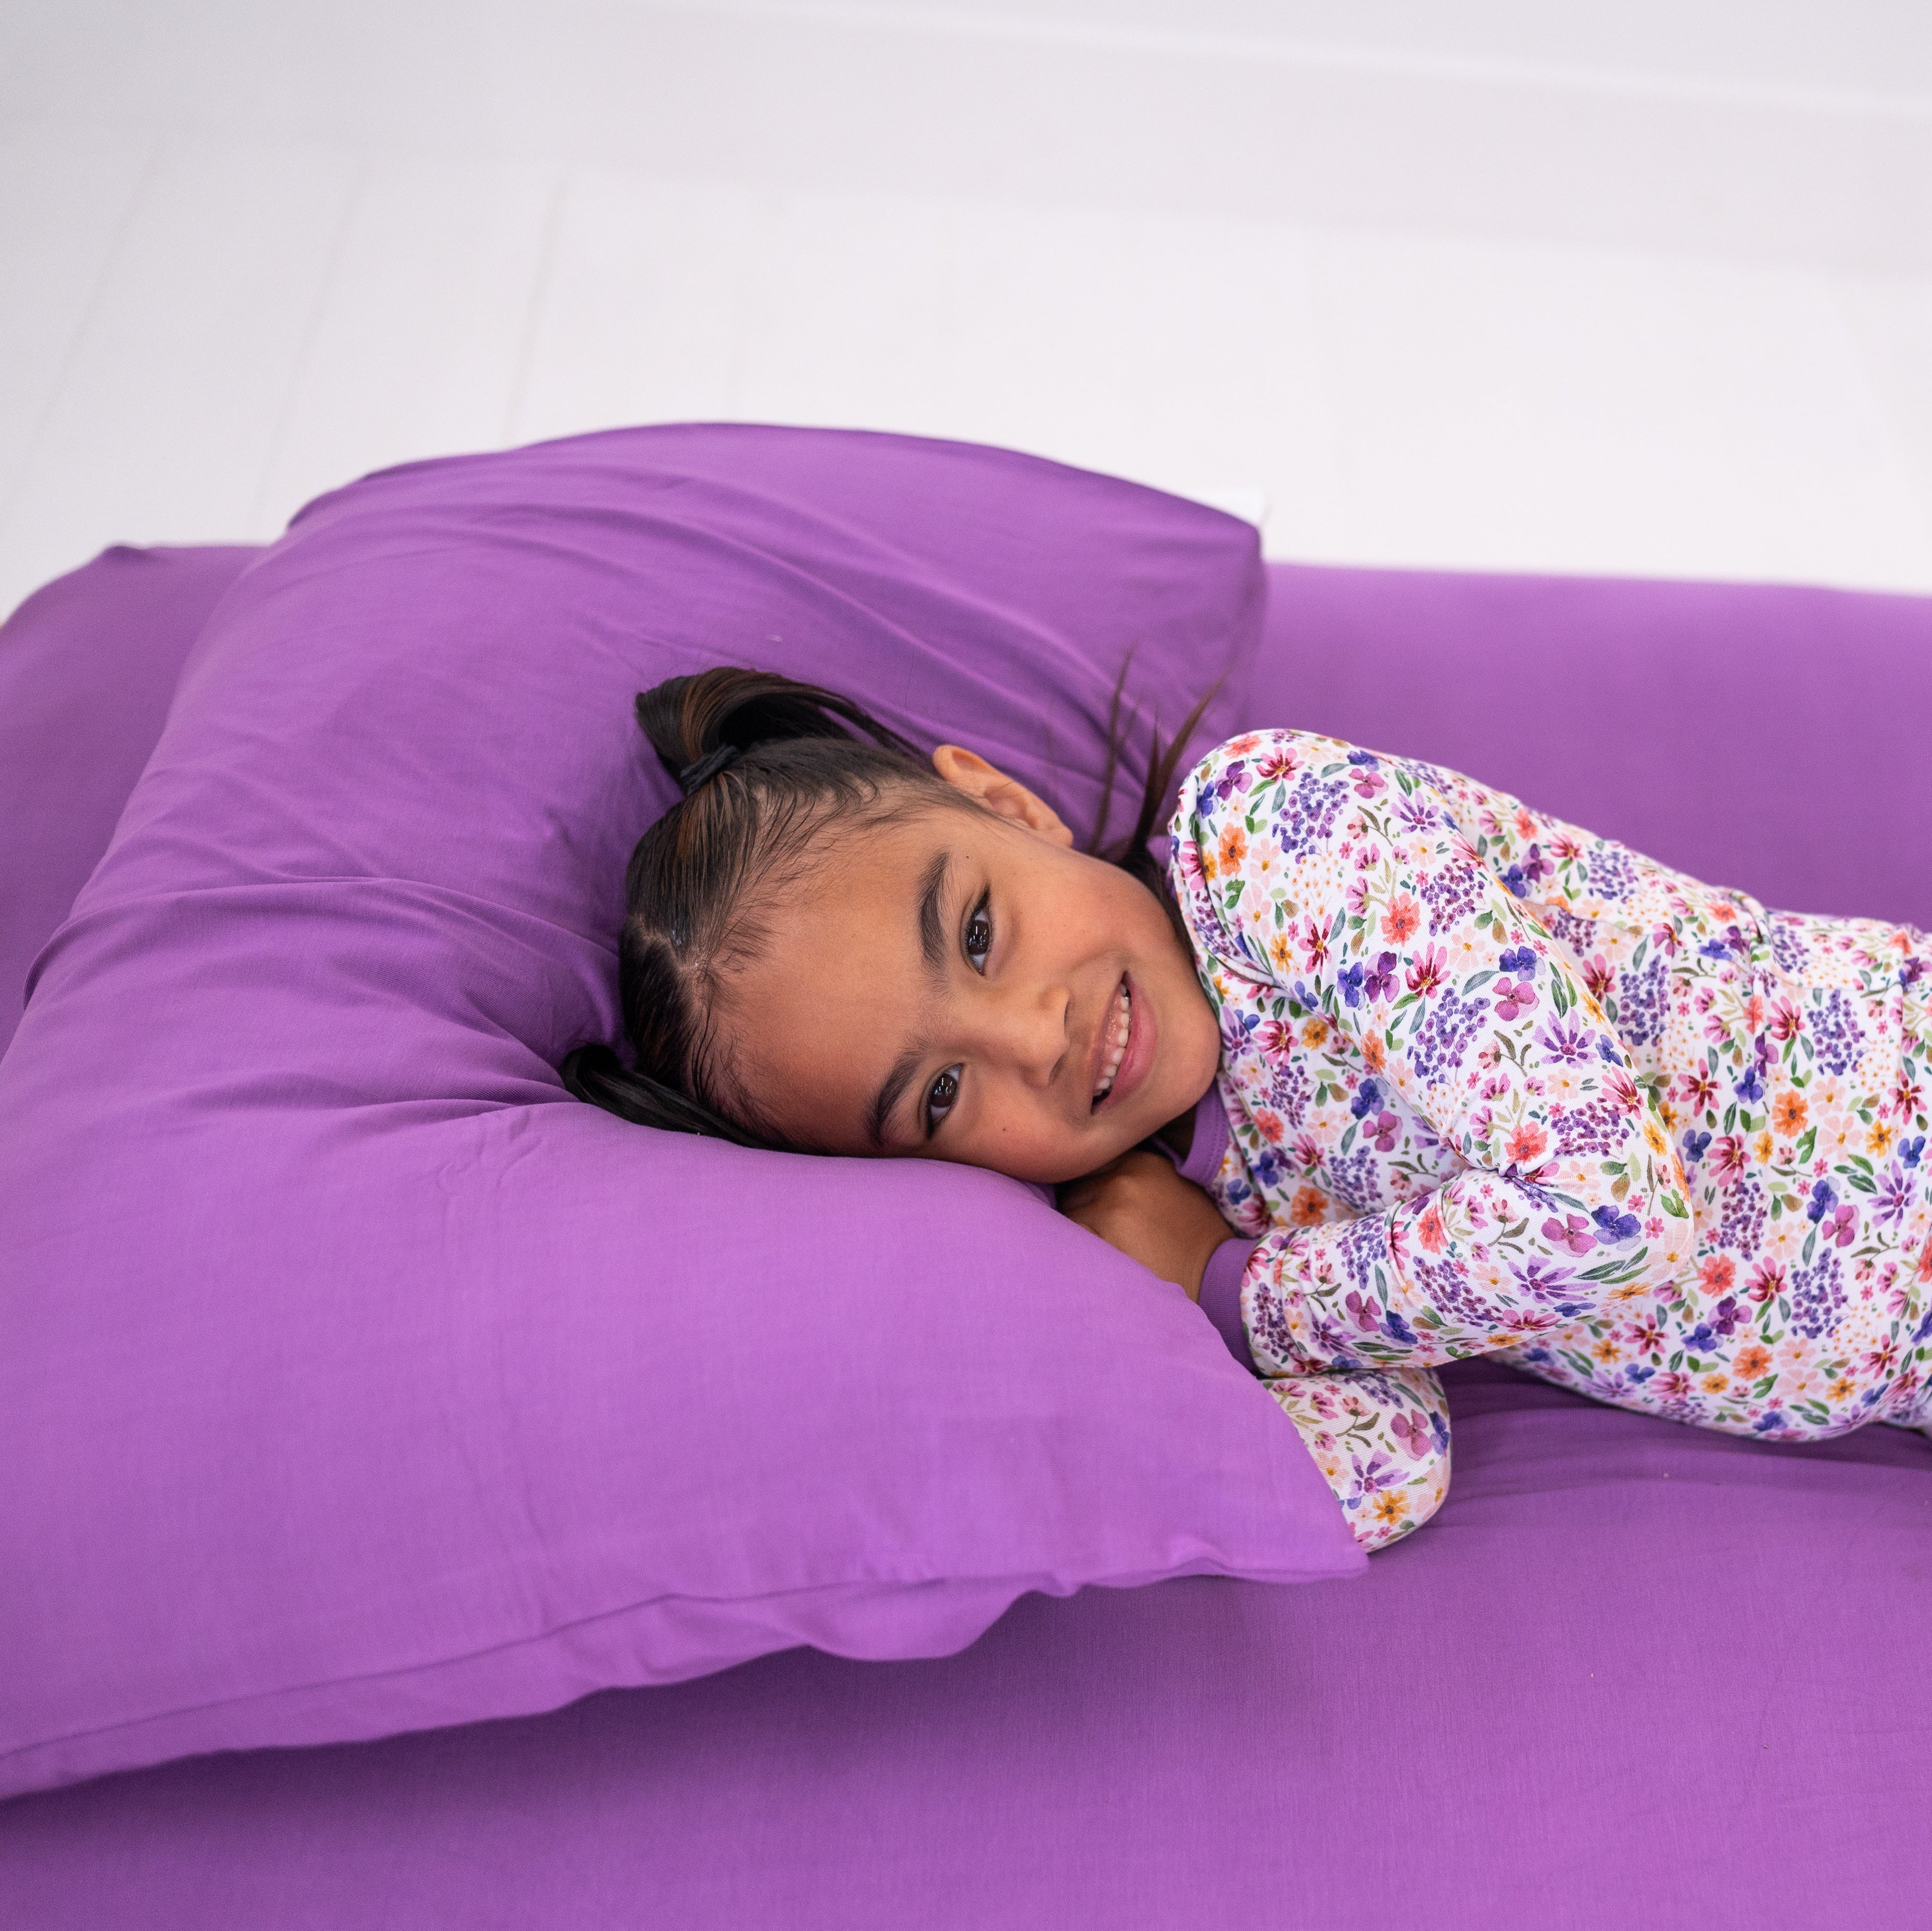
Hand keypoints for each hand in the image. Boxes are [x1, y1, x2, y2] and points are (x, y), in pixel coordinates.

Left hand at [1057, 1149, 1238, 1301]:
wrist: (1214, 1275)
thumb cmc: (1193, 1236)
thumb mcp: (1170, 1187)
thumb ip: (1136, 1176)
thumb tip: (1096, 1176)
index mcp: (1142, 1161)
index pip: (1093, 1162)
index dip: (1090, 1184)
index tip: (1095, 1203)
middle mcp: (1124, 1175)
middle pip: (1075, 1184)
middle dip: (1081, 1205)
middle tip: (1100, 1230)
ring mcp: (1111, 1203)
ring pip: (1068, 1210)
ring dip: (1076, 1227)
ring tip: (1101, 1247)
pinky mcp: (1102, 1233)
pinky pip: (1070, 1235)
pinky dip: (1077, 1247)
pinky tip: (1098, 1260)